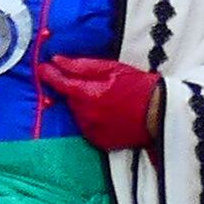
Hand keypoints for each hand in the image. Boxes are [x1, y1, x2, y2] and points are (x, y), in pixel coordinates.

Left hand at [34, 51, 159, 154]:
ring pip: (79, 114)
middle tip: (96, 85)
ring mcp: (93, 131)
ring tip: (107, 100)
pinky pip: (88, 128)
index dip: (50, 75)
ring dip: (85, 106)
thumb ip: (82, 66)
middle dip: (77, 91)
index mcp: (89, 95)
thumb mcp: (113, 68)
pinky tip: (109, 114)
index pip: (61, 84)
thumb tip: (57, 61)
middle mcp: (87, 116)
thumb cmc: (140, 87)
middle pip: (71, 100)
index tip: (42, 68)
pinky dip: (93, 120)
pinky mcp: (101, 142)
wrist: (162, 112)